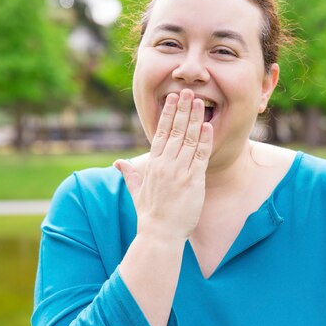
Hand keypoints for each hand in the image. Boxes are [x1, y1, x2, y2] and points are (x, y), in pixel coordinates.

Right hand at [115, 89, 212, 241]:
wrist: (160, 234)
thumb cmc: (149, 214)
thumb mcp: (136, 191)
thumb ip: (130, 174)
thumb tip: (118, 163)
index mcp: (153, 164)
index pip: (160, 132)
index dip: (167, 114)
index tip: (172, 98)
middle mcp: (165, 164)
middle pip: (174, 130)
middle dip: (181, 109)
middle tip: (187, 91)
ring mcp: (179, 172)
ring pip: (188, 139)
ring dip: (194, 119)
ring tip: (200, 101)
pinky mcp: (193, 181)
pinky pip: (200, 156)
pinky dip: (204, 140)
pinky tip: (207, 126)